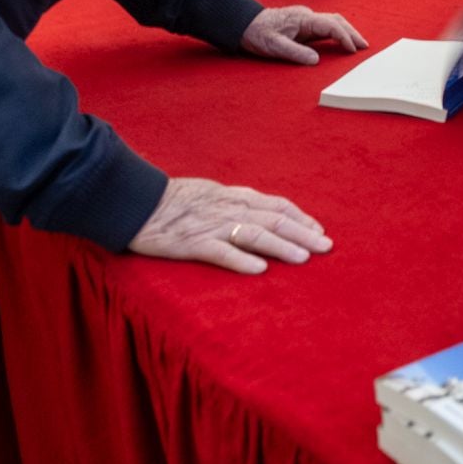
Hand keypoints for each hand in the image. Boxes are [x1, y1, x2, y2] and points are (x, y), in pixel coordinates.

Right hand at [128, 177, 332, 274]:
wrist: (136, 201)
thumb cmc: (173, 200)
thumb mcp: (211, 194)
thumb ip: (237, 203)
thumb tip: (262, 213)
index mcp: (234, 196)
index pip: (276, 205)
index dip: (300, 217)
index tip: (319, 230)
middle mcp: (228, 208)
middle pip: (273, 219)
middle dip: (302, 233)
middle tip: (326, 248)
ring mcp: (211, 225)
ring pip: (253, 234)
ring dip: (281, 246)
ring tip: (303, 258)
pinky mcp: (191, 243)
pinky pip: (220, 251)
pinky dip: (241, 260)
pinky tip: (259, 269)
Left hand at [241, 5, 367, 64]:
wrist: (243, 23)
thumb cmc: (257, 33)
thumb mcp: (274, 46)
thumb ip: (296, 53)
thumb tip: (316, 60)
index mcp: (303, 19)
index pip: (331, 25)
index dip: (344, 37)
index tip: (352, 50)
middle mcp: (307, 16)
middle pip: (337, 20)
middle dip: (352, 33)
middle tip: (364, 46)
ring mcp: (305, 19)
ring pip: (333, 21)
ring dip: (347, 31)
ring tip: (357, 44)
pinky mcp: (303, 24)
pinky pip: (326, 26)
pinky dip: (338, 32)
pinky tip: (341, 41)